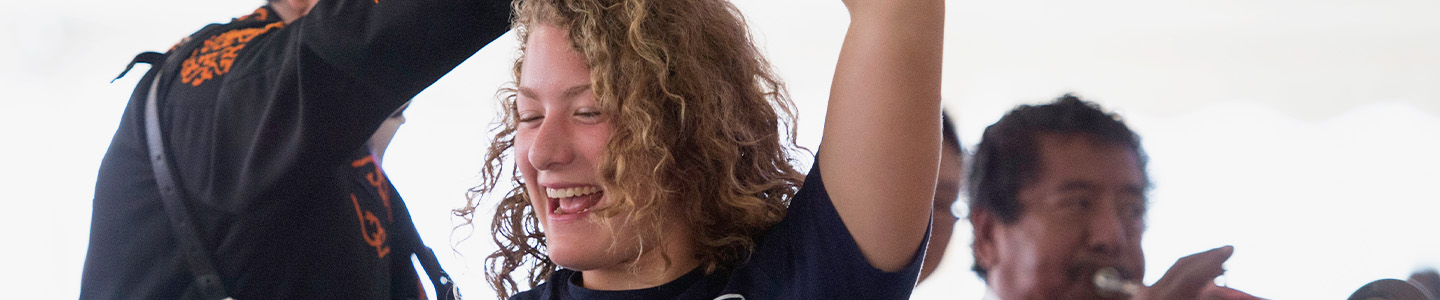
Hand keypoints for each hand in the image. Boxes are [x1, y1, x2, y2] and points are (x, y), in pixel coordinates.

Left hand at [1133, 246, 1263, 299]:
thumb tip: (1221, 286)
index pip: (1190, 275)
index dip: (1212, 260)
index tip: (1231, 250)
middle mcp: (1151, 295)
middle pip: (1181, 266)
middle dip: (1207, 256)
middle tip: (1228, 250)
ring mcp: (1144, 294)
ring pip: (1174, 269)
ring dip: (1198, 263)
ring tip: (1220, 263)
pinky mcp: (1143, 294)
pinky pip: (1168, 278)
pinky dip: (1187, 273)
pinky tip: (1203, 275)